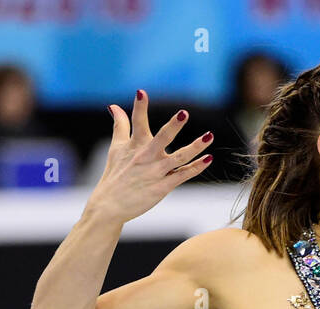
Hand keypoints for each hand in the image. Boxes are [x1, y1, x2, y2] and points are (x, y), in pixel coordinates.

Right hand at [83, 91, 213, 225]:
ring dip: (195, 147)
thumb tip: (113, 105)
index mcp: (134, 146)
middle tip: (184, 113)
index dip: (139, 107)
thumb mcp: (116, 148)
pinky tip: (208, 159)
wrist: (110, 205)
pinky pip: (183, 175)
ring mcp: (155, 172)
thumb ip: (120, 125)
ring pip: (179, 157)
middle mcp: (146, 157)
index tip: (141, 92)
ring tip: (209, 136)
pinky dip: (196, 168)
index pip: (137, 122)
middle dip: (173, 126)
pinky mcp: (162, 187)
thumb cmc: (115, 175)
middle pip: (162, 138)